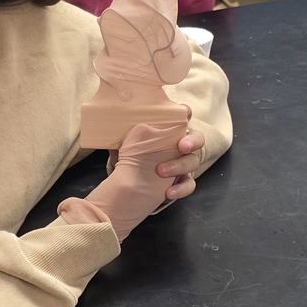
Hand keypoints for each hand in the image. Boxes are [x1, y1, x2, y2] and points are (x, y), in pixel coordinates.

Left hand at [85, 120, 197, 240]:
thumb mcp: (124, 142)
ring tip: (160, 171)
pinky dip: (180, 189)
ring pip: (193, 162)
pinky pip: (189, 184)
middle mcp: (179, 145)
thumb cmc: (130, 155)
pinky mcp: (182, 181)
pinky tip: (168, 192)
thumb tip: (109, 120)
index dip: (186, 113)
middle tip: (182, 146)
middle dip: (192, 141)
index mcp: (168, 130)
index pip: (182, 116)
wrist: (129, 184)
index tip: (184, 113)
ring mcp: (183, 163)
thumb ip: (123, 131)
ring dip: (179, 166)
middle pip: (197, 138)